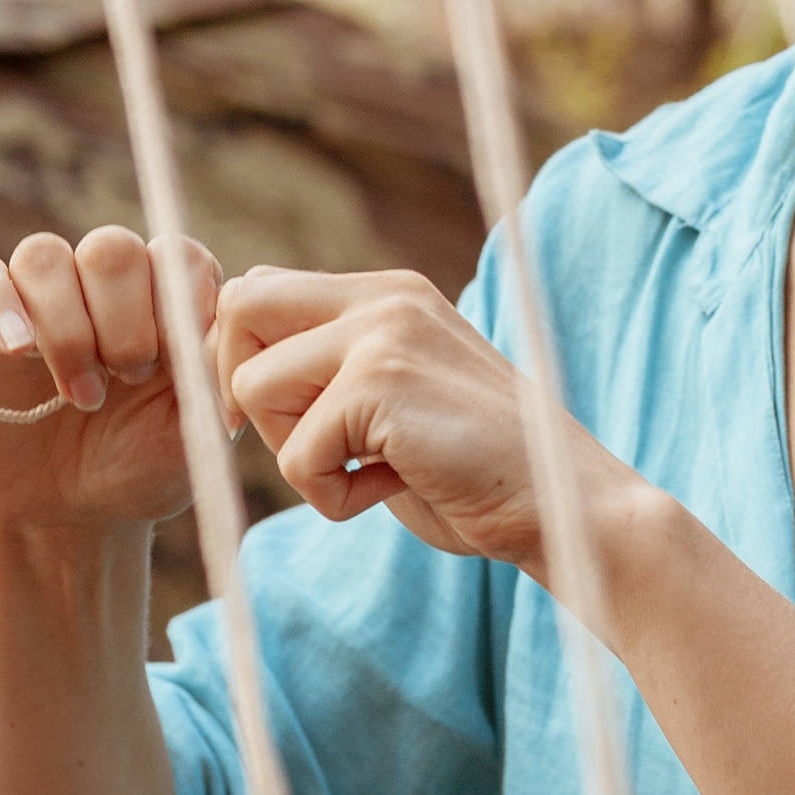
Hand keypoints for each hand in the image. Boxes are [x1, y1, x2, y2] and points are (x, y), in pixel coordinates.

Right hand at [0, 226, 224, 535]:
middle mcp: (106, 283)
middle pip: (112, 248)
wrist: (70, 513)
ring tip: (82, 394)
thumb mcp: (193, 431)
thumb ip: (214, 372)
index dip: (180, 301)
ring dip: (67, 328)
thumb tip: (234, 315)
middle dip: (125, 320)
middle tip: (129, 380)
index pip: (179, 257)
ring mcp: (42, 295)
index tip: (179, 363)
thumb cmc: (142, 464)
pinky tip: (17, 350)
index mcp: (167, 296)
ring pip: (46, 257)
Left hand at [217, 266, 621, 577]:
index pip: (260, 290)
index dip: (243, 360)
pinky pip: (294, 456)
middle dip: (244, 389)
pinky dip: (332, 497)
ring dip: (294, 452)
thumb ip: (332, 375)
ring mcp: (382, 332)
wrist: (559, 504)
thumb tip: (235, 381)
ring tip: (367, 470)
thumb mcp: (395, 400)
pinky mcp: (380, 382)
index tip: (280, 424)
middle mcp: (383, 297)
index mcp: (388, 293)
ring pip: (251, 387)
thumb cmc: (473, 470)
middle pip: (240, 307)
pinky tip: (392, 489)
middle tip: (307, 446)